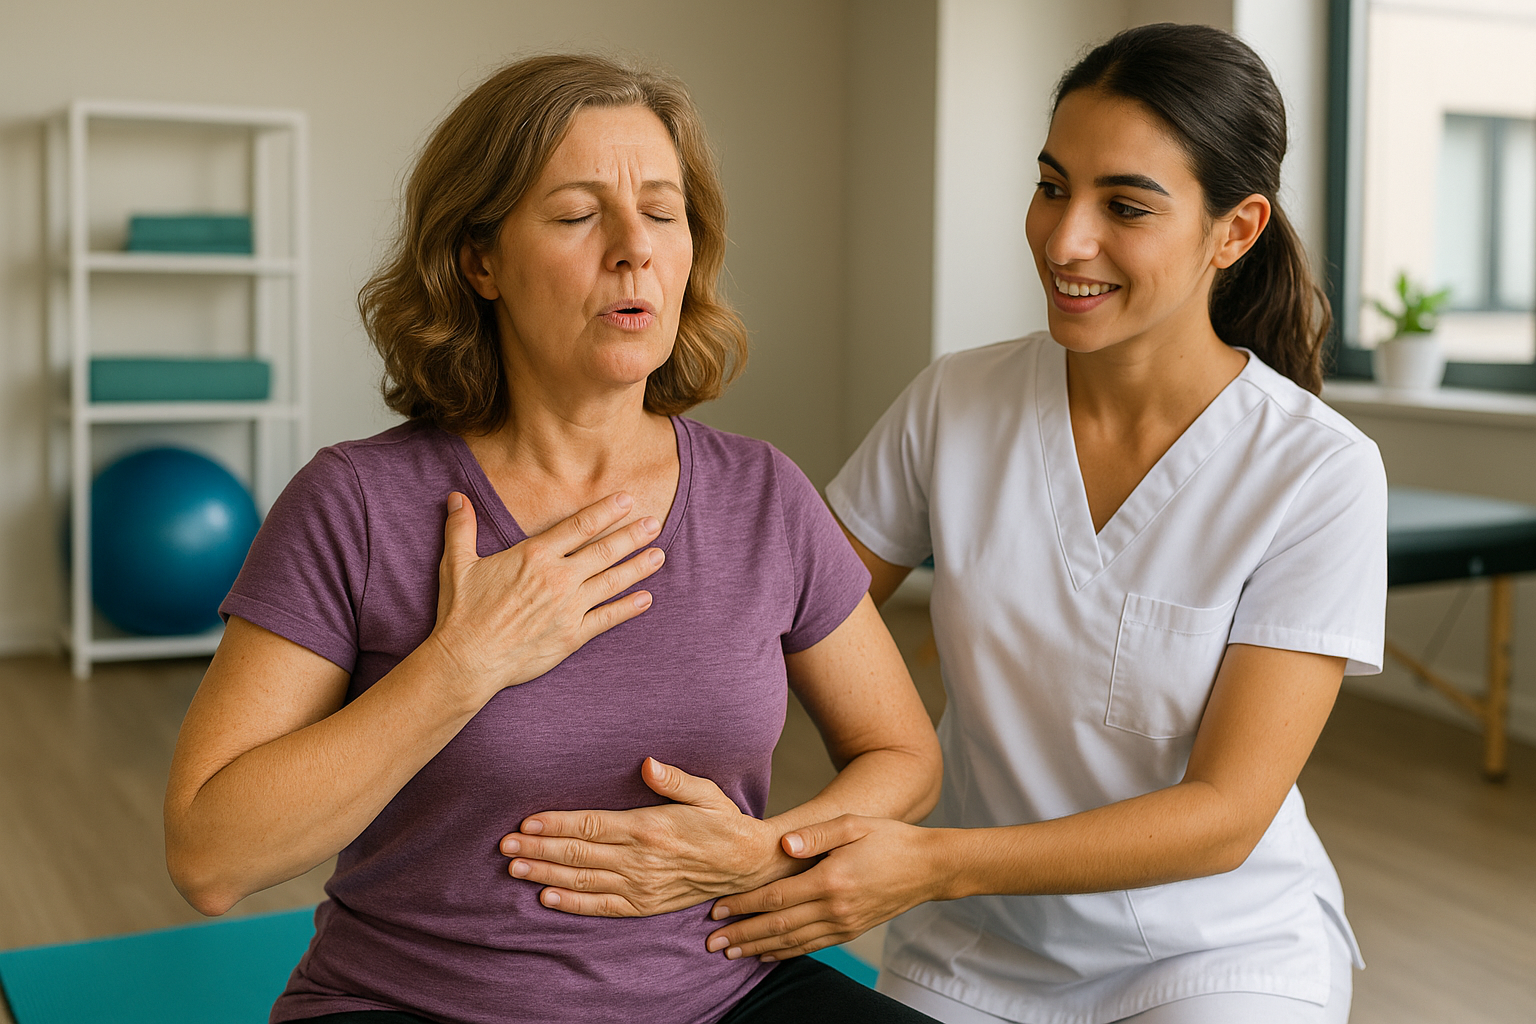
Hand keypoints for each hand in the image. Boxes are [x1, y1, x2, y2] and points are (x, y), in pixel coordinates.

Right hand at [430, 491, 664, 701]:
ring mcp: (568, 607)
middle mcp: (557, 578)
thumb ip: (461, 528)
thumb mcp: (458, 564)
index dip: (606, 512)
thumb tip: (456, 496)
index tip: (627, 500)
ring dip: (638, 567)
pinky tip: (647, 599)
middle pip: (604, 551)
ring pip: (612, 582)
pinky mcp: (572, 636)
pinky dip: (629, 608)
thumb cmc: (462, 612)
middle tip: (654, 523)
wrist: (467, 659)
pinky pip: (607, 619)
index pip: (579, 526)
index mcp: (534, 555)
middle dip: (632, 535)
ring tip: (660, 554)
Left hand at [500, 758, 791, 916]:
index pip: (591, 825)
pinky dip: (572, 903)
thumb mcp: (706, 791)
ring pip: (582, 879)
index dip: (556, 824)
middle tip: (504, 846)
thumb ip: (674, 779)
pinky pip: (602, 906)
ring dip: (545, 873)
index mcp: (649, 827)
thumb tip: (647, 762)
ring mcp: (641, 885)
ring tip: (514, 867)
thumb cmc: (723, 822)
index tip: (526, 821)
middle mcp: (640, 859)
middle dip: (538, 848)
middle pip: (578, 853)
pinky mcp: (645, 904)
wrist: (748, 865)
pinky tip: (546, 897)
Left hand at [704, 815, 949, 961]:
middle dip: (742, 934)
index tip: (716, 910)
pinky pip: (812, 947)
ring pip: (792, 941)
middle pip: (778, 925)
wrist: (929, 867)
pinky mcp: (851, 931)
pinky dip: (786, 953)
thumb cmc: (889, 838)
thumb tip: (781, 843)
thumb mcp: (853, 823)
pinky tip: (767, 955)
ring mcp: (844, 924)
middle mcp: (835, 908)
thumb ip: (815, 833)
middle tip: (711, 943)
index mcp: (830, 879)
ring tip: (730, 953)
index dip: (743, 905)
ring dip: (758, 948)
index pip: (776, 897)